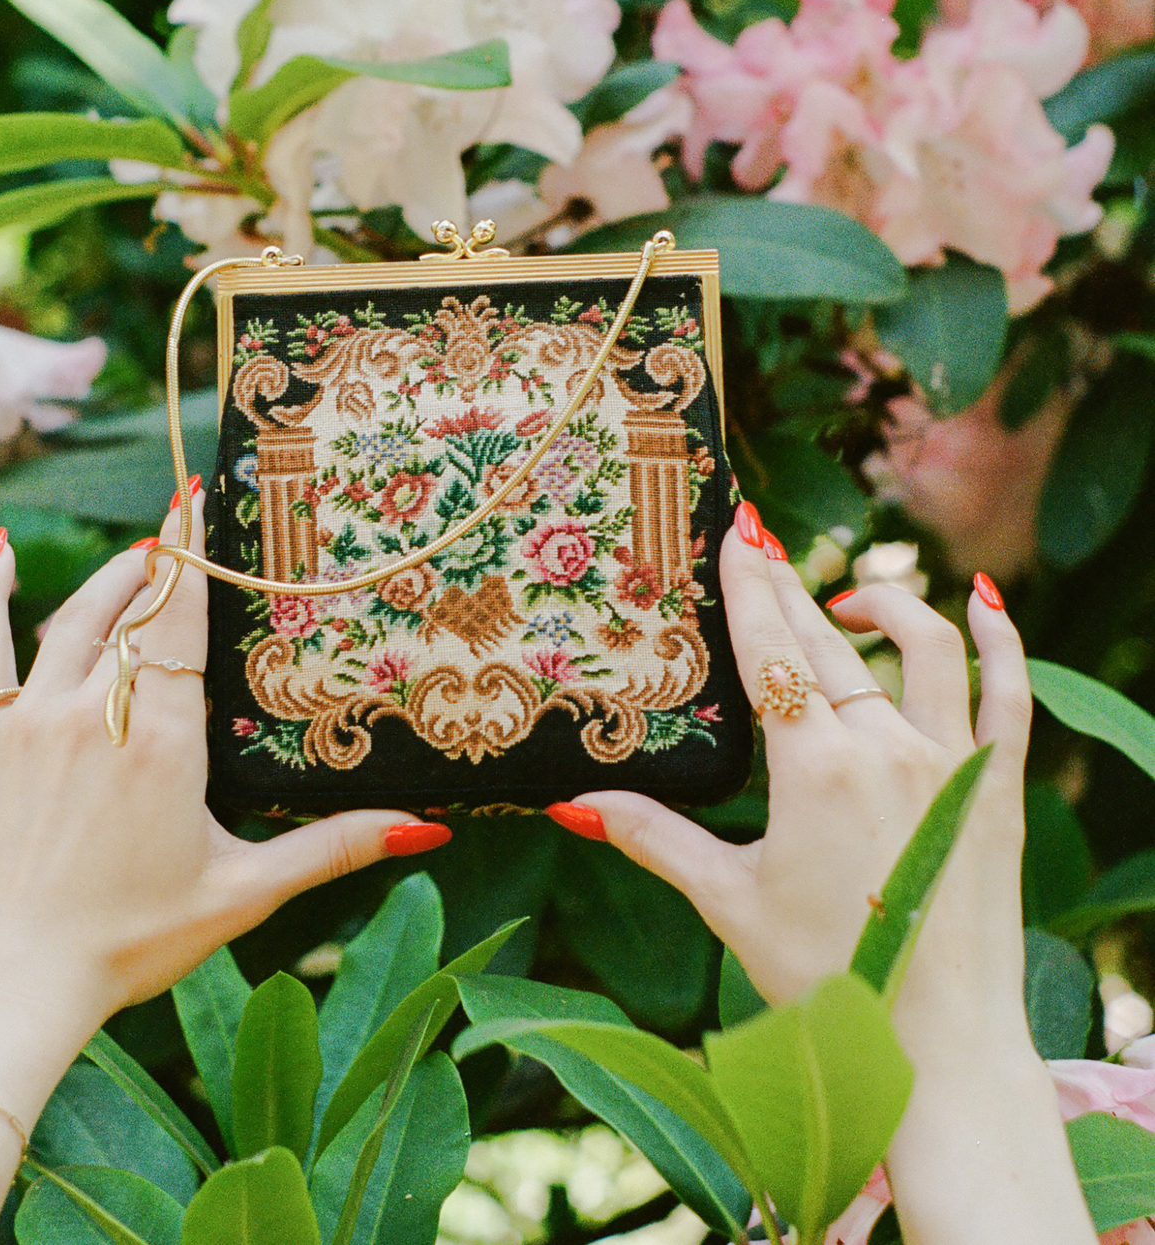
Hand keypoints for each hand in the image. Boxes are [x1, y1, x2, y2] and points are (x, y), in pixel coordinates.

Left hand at [0, 485, 442, 1046]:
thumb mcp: (242, 894)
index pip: (183, 620)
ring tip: (136, 555)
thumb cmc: (129, 942)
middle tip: (182, 527)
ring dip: (106, 579)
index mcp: (165, 740)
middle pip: (133, 609)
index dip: (195, 559)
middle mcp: (97, 713)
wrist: (8, 985)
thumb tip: (424, 827)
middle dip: (160, 563)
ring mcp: (32, 720)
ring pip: (72, 620)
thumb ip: (332, 847)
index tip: (201, 502)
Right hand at [554, 502, 1031, 1051]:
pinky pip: (1009, 696)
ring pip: (923, 648)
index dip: (750, 585)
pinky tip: (985, 601)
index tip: (737, 530)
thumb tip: (571, 805)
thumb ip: (654, 839)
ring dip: (885, 602)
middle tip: (764, 543)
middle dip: (792, 586)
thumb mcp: (730, 903)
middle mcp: (885, 748)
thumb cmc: (829, 981)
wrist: (941, 1050)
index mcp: (813, 768)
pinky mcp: (998, 789)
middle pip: (829, 641)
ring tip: (849, 592)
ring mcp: (951, 763)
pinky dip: (1001, 642)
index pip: (770, 651)